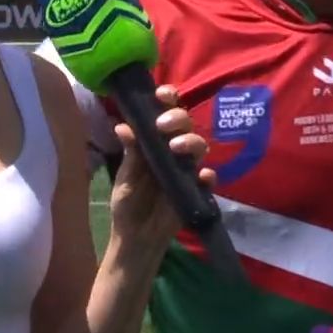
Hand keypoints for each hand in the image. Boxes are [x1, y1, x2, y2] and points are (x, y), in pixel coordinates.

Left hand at [107, 85, 215, 246]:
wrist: (136, 237)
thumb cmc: (127, 204)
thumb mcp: (125, 179)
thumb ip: (130, 155)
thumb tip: (123, 126)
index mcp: (154, 143)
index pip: (164, 113)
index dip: (167, 100)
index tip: (162, 95)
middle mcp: (173, 151)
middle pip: (186, 125)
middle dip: (178, 119)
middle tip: (163, 126)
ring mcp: (187, 170)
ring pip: (200, 146)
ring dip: (191, 142)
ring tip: (176, 148)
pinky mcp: (196, 190)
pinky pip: (208, 179)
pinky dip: (208, 175)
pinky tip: (201, 176)